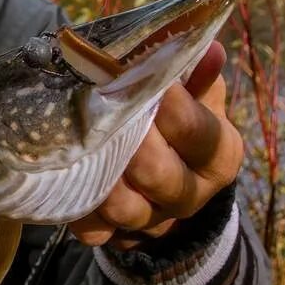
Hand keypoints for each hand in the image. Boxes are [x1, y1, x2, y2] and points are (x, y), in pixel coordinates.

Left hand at [69, 41, 243, 250]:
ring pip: (125, 209)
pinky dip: (79, 212)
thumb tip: (208, 48)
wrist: (172, 184)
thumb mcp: (197, 96)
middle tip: (104, 111)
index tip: (146, 82)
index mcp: (218, 154)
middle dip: (131, 143)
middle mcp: (190, 194)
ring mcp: (152, 221)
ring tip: (80, 143)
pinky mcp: (117, 236)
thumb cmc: (178, 123)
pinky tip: (66, 183)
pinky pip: (95, 231)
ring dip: (100, 177)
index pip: (199, 132)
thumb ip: (196, 73)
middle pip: (161, 175)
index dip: (173, 109)